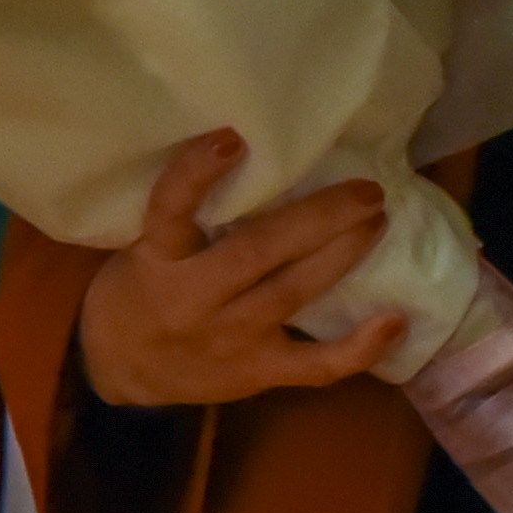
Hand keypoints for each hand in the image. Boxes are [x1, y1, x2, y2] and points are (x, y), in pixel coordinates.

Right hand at [74, 131, 410, 408]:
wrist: (117, 370)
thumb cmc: (136, 290)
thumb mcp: (141, 246)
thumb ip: (183, 215)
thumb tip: (248, 151)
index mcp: (159, 260)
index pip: (171, 211)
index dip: (197, 175)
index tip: (234, 139)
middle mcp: (194, 299)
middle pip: (258, 252)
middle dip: (318, 217)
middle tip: (366, 188)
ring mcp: (229, 339)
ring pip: (292, 293)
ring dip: (342, 255)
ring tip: (378, 220)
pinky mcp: (255, 372)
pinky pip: (312, 366)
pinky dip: (358, 348)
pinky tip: (395, 322)